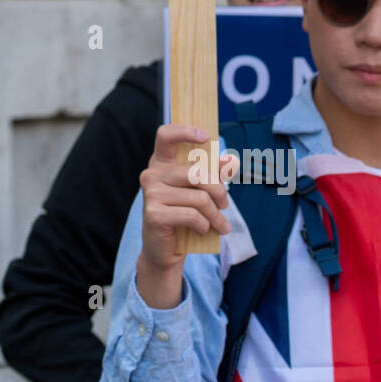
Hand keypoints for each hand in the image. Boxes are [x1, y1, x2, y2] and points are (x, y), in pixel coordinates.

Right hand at [138, 124, 236, 276]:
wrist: (164, 250)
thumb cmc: (182, 215)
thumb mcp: (197, 191)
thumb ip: (211, 173)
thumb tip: (229, 161)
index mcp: (160, 163)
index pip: (165, 135)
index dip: (184, 131)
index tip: (205, 136)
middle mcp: (151, 174)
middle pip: (196, 172)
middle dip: (219, 191)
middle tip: (225, 205)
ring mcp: (151, 194)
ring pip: (199, 198)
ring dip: (216, 215)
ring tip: (220, 225)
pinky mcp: (154, 214)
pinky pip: (192, 215)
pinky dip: (204, 225)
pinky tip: (202, 230)